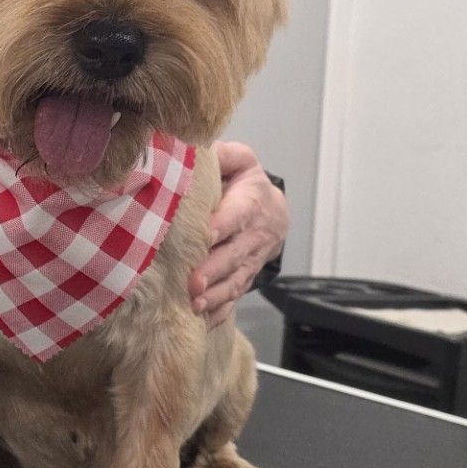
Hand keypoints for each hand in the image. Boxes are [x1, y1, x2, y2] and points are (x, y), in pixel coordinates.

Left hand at [189, 142, 287, 329]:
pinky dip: (220, 311)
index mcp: (251, 204)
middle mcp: (253, 236)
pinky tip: (202, 320)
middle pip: (233, 255)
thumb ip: (224, 153)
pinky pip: (235, 298)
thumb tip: (200, 147)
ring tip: (194, 303)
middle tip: (192, 281)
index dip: (220, 227)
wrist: (274, 213)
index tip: (203, 237)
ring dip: (215, 295)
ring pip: (234, 281)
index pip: (235, 216)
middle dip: (213, 270)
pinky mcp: (244, 278)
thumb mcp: (240, 160)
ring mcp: (250, 262)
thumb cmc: (246, 184)